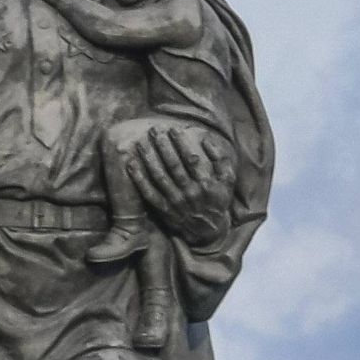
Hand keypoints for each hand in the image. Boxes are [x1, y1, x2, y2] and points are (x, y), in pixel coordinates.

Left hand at [110, 116, 236, 243]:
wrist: (209, 230)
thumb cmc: (218, 200)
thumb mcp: (228, 181)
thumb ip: (220, 159)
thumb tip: (206, 140)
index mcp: (205, 184)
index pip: (191, 159)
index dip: (181, 143)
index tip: (173, 129)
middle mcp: (189, 193)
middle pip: (173, 166)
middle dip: (162, 146)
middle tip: (154, 130)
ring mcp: (175, 202)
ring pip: (159, 177)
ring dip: (149, 159)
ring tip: (141, 143)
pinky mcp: (164, 210)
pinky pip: (148, 193)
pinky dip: (138, 179)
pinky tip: (131, 164)